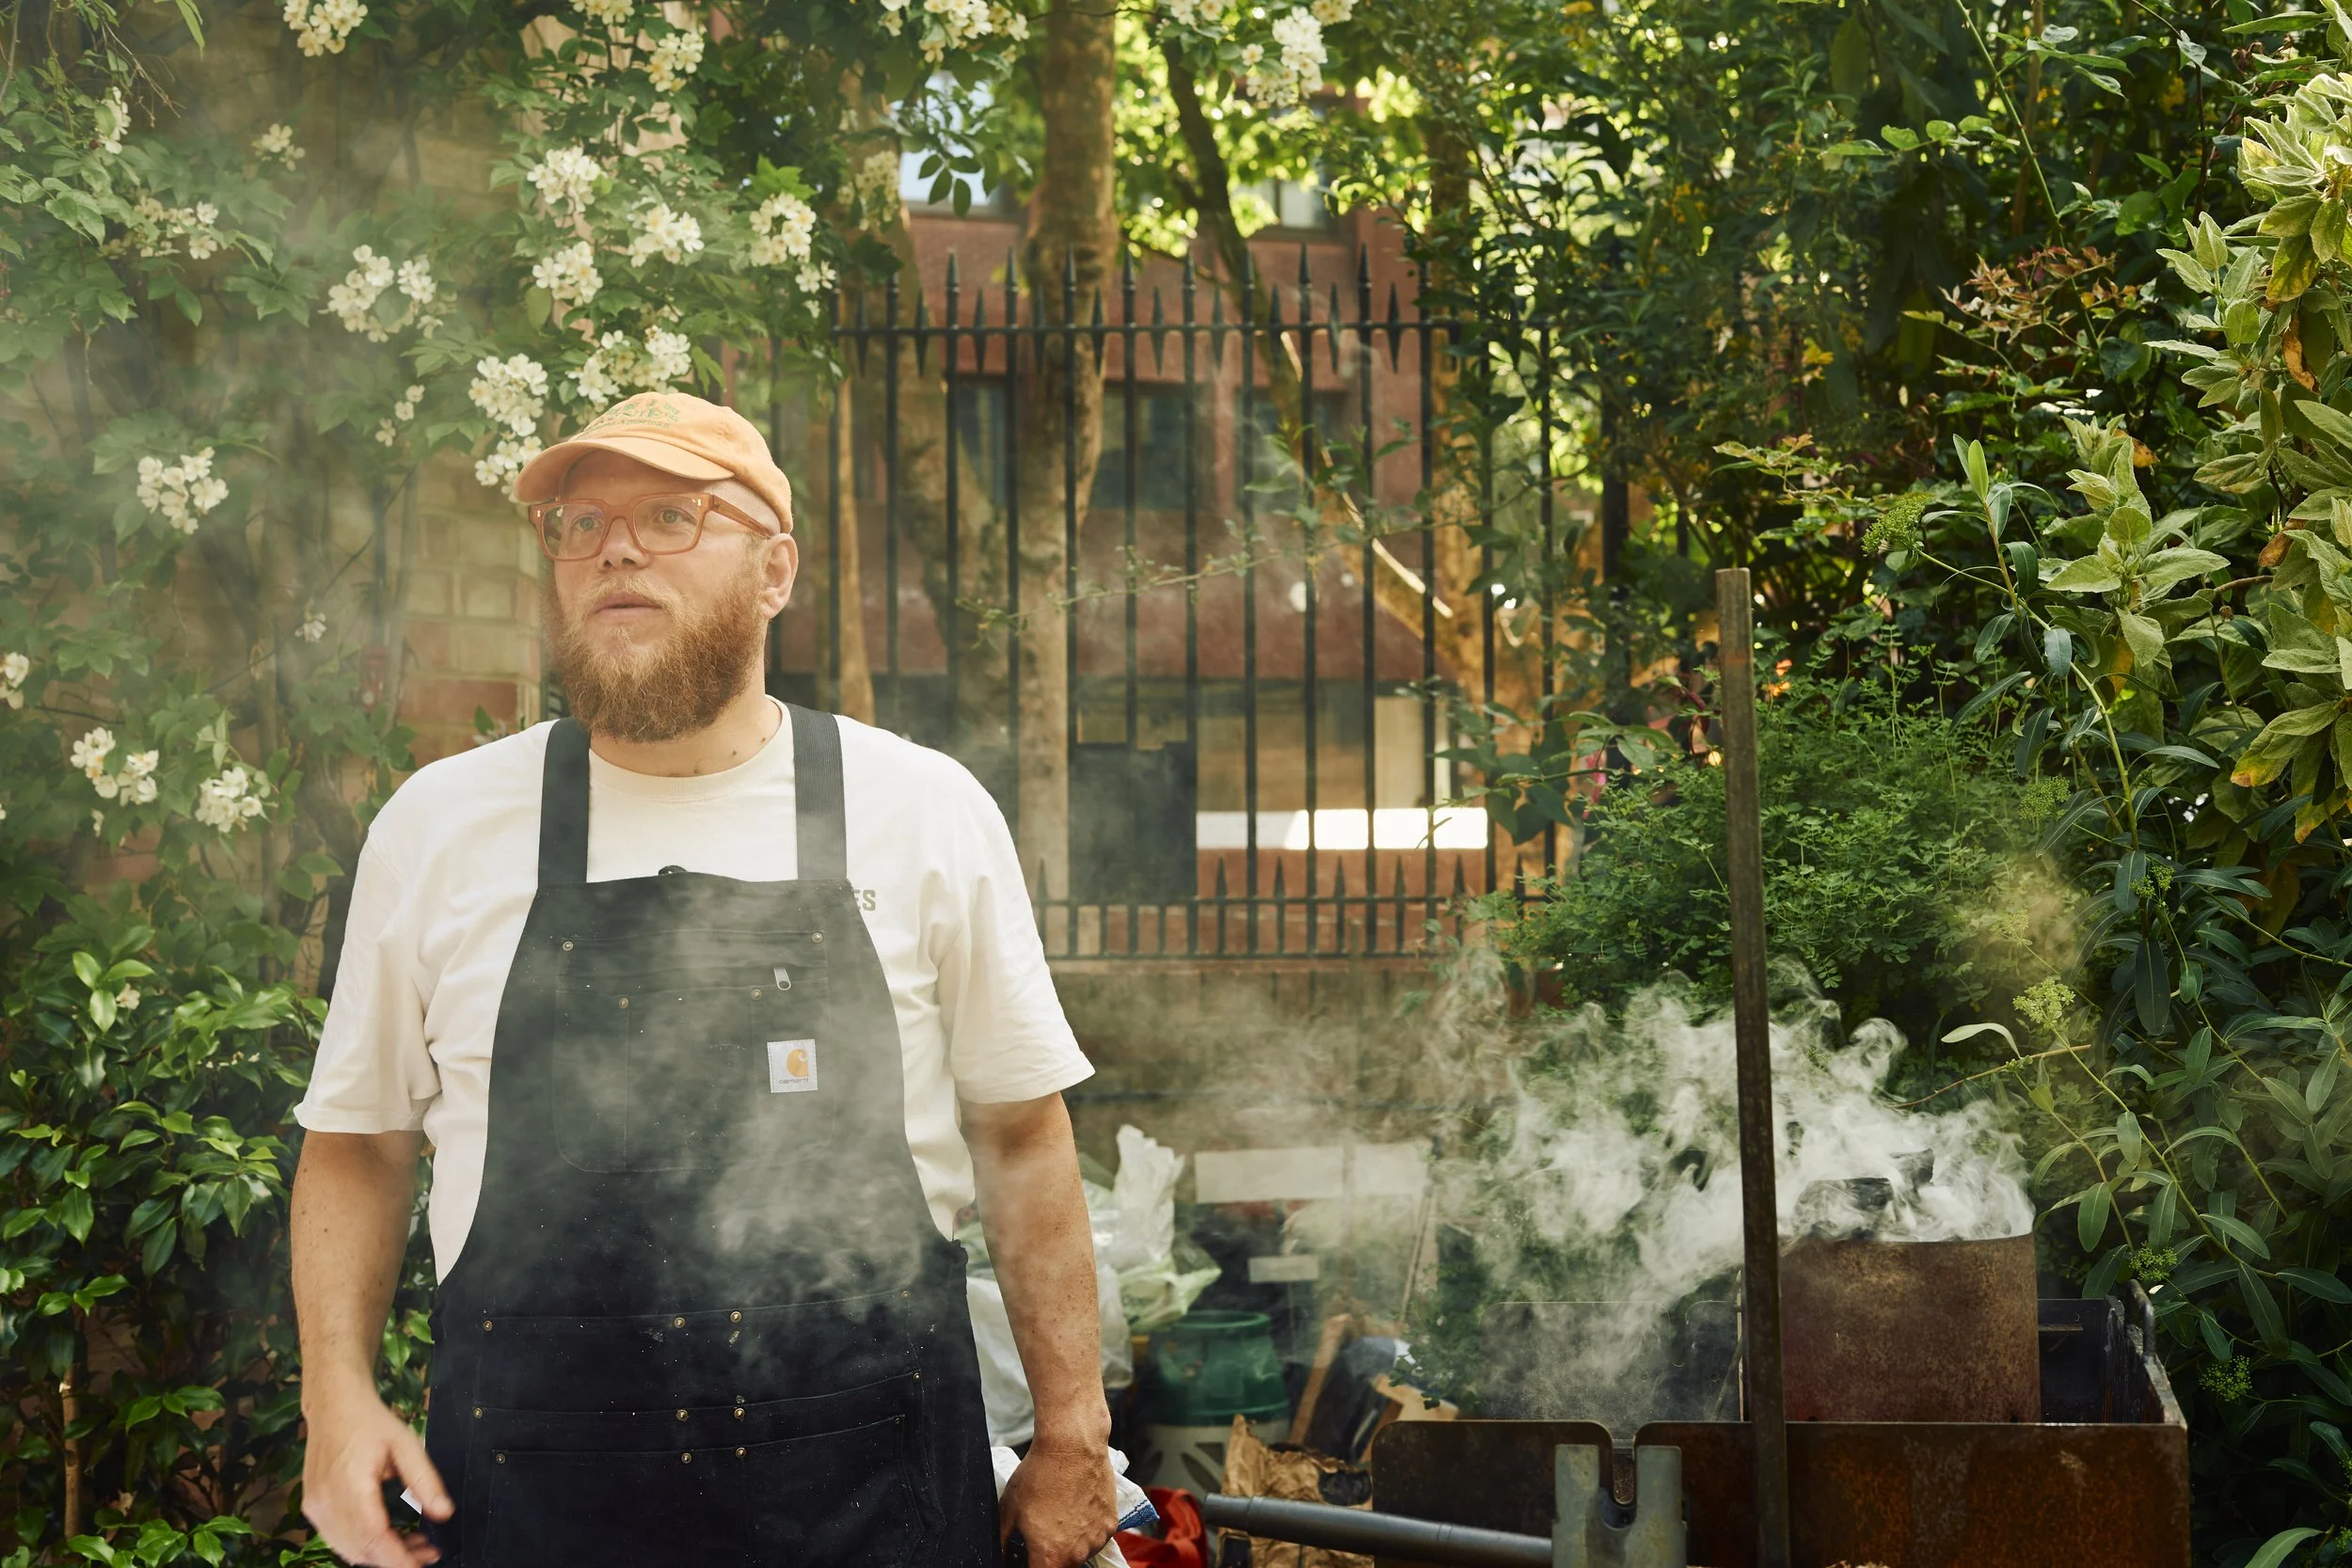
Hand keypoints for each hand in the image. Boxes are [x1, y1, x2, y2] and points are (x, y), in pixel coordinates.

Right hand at [300, 1387, 450, 1566]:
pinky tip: (388, 1537)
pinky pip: (338, 1538)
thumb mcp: (406, 1443)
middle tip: (429, 1552)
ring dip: (380, 1556)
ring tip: (415, 1546)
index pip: (374, 1537)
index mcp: (350, 1486)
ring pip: (348, 1548)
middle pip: (361, 1549)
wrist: (333, 1405)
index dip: (398, 1559)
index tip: (423, 1565)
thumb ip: (425, 1480)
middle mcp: (326, 1503)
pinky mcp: (313, 1508)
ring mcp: (315, 1508)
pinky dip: (363, 1545)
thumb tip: (444, 1513)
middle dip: (395, 1559)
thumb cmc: (370, 1422)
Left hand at [998, 1438, 1118, 1567]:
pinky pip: (1096, 1537)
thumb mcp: (1009, 1510)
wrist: (1071, 1447)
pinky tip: (1077, 1508)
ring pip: (1081, 1554)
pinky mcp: (1111, 1524)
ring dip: (1071, 1544)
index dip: (1032, 1565)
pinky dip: (1087, 1530)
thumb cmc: (1039, 1475)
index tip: (1029, 1556)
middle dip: (1050, 1557)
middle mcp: (1078, 1553)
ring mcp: (1097, 1539)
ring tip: (1061, 1515)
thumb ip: (1003, 1541)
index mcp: (1050, 1555)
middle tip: (1043, 1531)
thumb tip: (1001, 1554)